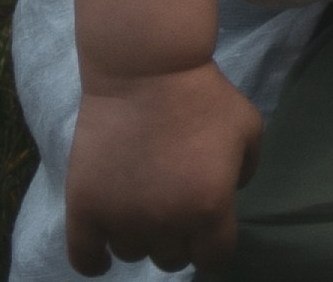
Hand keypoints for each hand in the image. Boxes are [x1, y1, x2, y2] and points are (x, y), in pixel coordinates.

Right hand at [65, 63, 261, 275]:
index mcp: (209, 208)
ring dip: (141, 238)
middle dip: (180, 239)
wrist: (147, 72)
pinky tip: (102, 256)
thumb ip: (247, 170)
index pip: (214, 259)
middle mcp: (164, 223)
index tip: (210, 235)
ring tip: (143, 210)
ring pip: (133, 253)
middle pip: (173, 259)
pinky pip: (84, 256)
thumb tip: (231, 193)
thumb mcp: (248, 129)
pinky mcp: (84, 207)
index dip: (215, 248)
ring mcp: (120, 218)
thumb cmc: (203, 97)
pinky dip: (94, 261)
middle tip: (176, 210)